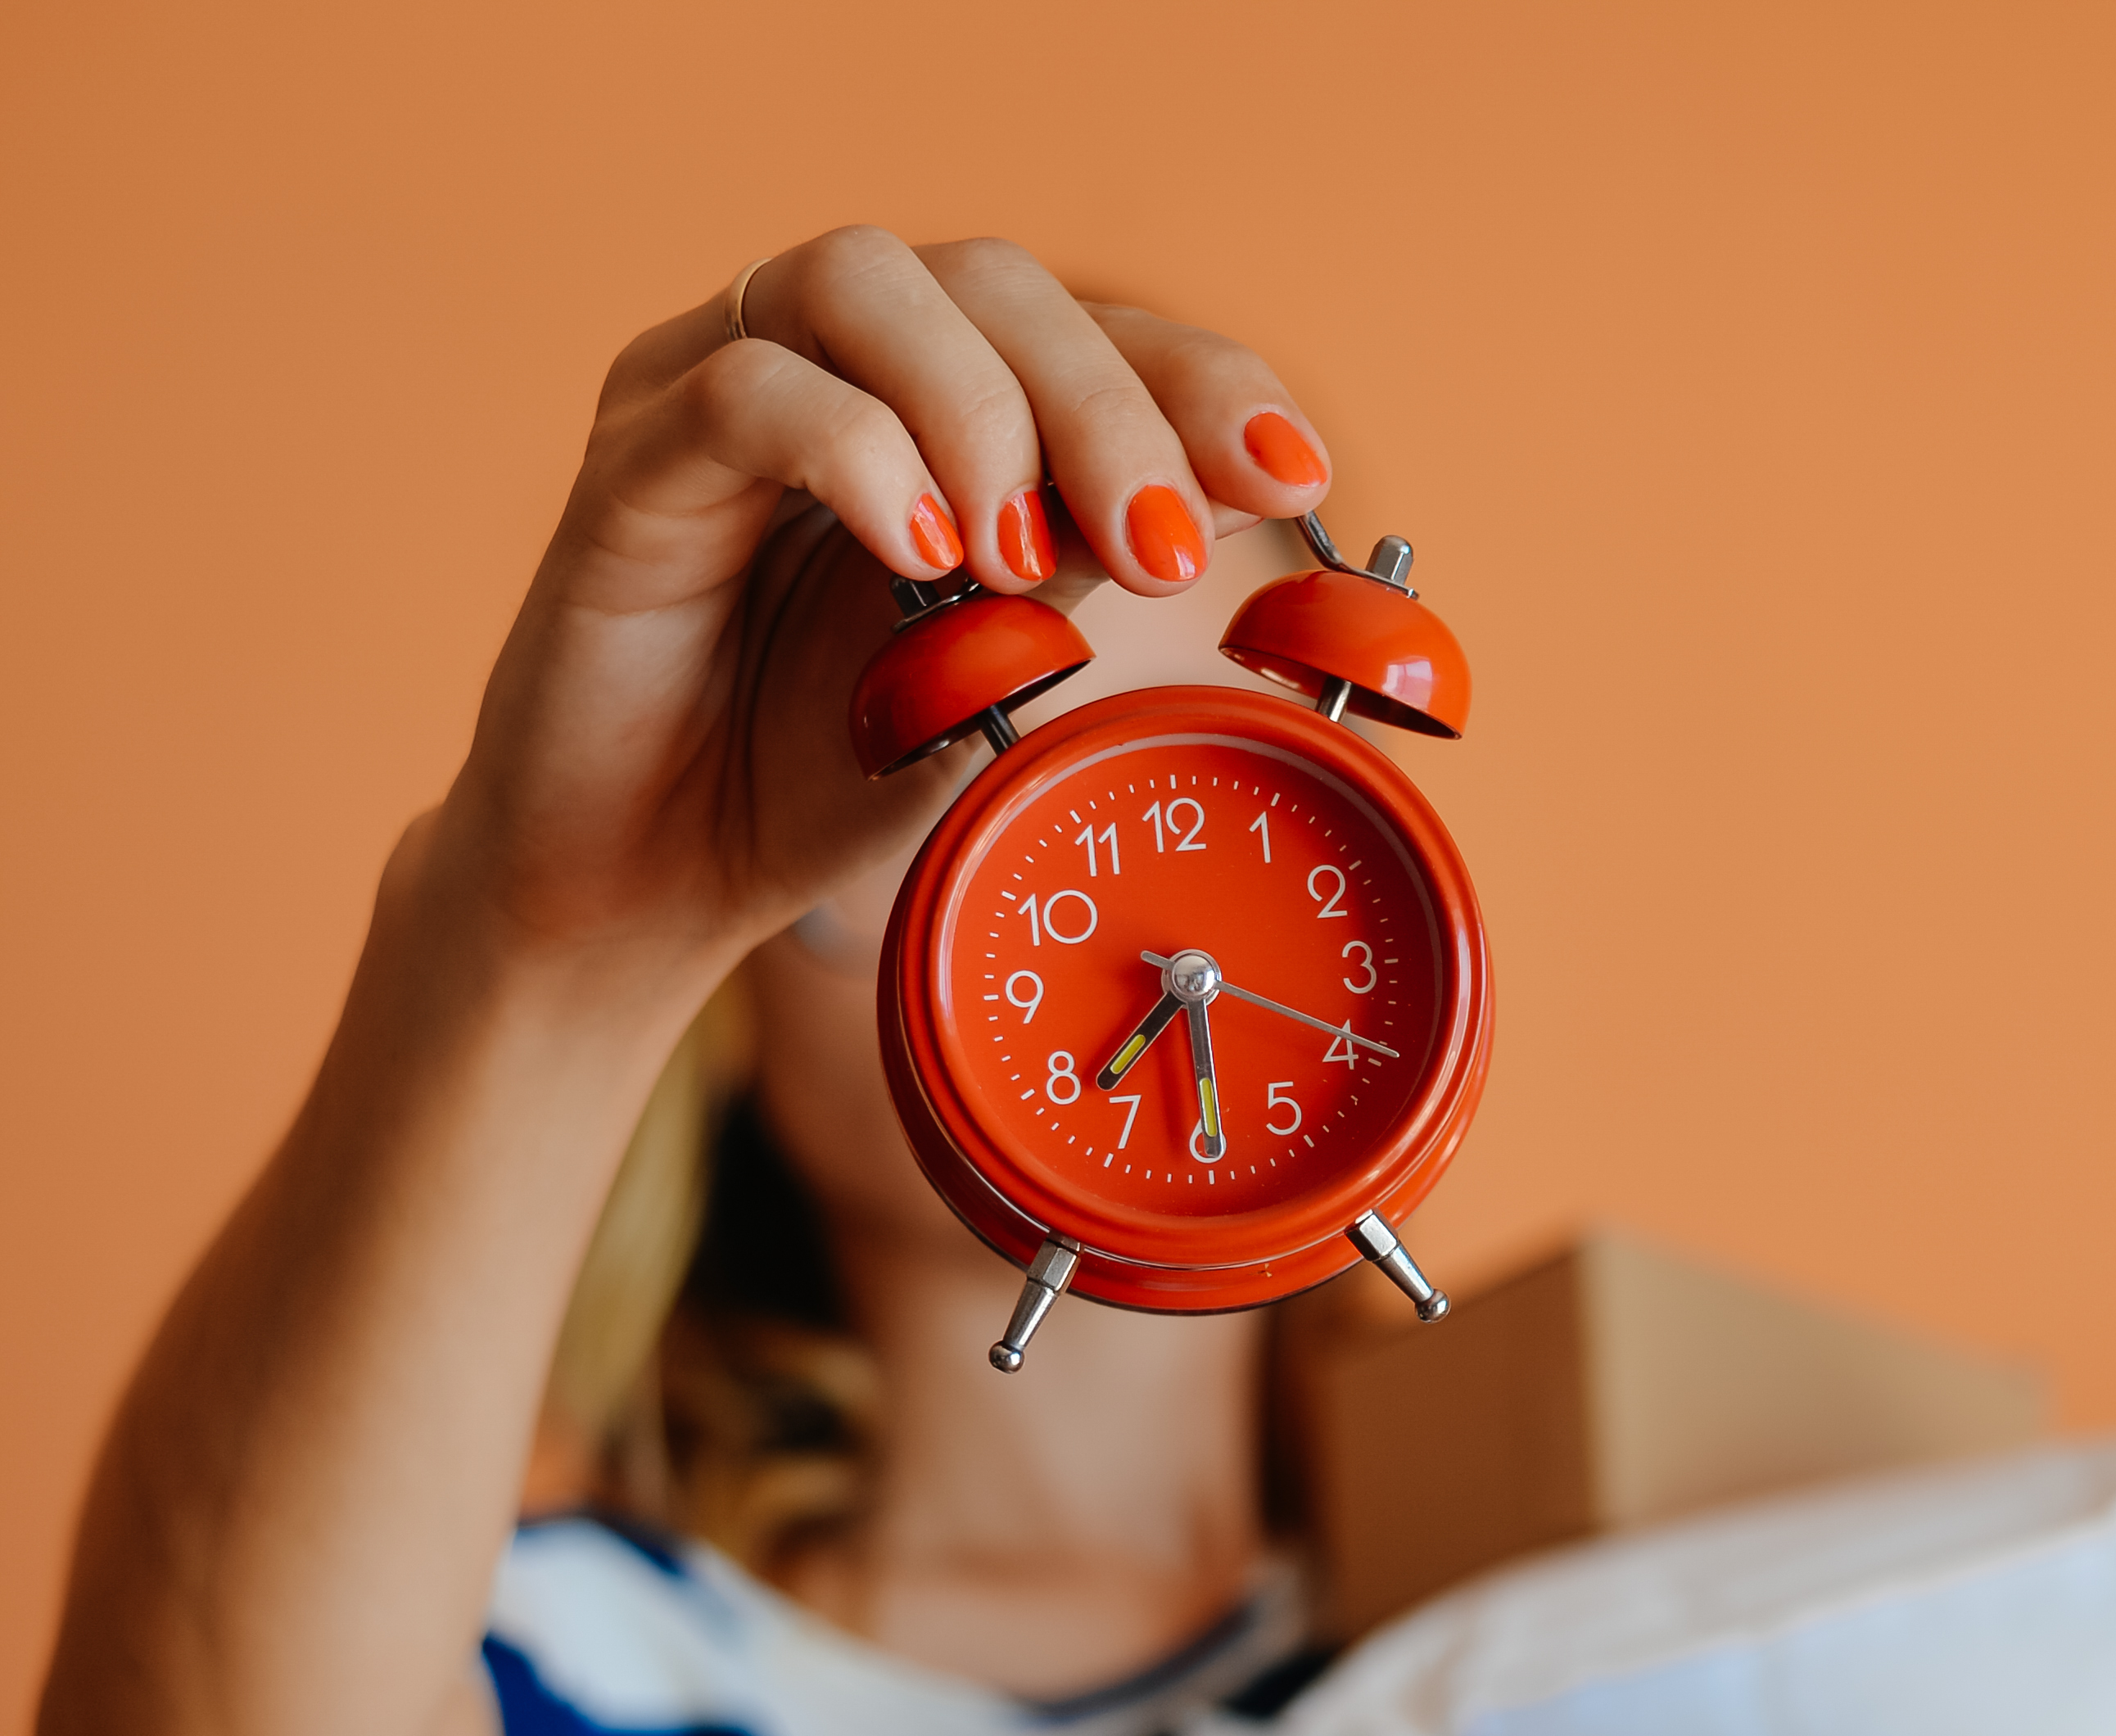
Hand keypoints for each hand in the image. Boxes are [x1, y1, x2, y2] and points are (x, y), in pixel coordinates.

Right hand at [427, 228, 1338, 980]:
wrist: (653, 885)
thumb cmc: (826, 775)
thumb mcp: (1001, 679)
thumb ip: (1089, 577)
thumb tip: (1229, 509)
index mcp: (944, 401)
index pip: (1089, 325)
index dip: (1197, 378)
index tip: (1294, 476)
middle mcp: (833, 362)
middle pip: (990, 279)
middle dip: (1107, 404)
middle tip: (1163, 551)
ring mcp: (720, 389)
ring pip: (866, 281)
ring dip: (980, 409)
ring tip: (1018, 562)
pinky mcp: (629, 458)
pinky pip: (744, 388)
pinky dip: (853, 451)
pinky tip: (917, 552)